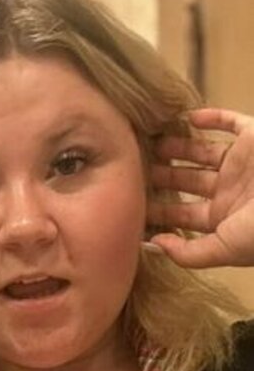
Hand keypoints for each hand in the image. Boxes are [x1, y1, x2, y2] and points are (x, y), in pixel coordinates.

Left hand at [147, 108, 253, 267]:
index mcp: (221, 217)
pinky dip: (211, 117)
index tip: (128, 199)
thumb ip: (189, 253)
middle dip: (161, 174)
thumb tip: (151, 246)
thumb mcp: (226, 248)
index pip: (179, 213)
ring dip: (177, 146)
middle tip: (133, 165)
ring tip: (150, 141)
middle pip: (185, 180)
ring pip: (201, 152)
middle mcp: (228, 189)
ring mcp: (242, 163)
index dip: (156, 208)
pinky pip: (231, 122)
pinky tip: (187, 117)